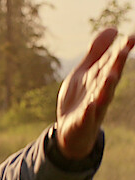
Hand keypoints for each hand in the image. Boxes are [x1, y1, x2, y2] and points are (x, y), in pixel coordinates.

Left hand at [56, 28, 134, 159]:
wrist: (70, 131)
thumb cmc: (80, 99)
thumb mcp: (84, 72)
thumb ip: (96, 52)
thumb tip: (113, 29)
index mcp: (101, 79)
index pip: (112, 62)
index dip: (120, 50)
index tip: (131, 37)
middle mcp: (100, 92)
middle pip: (110, 77)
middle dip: (116, 64)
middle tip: (124, 49)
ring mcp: (91, 108)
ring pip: (101, 96)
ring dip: (106, 86)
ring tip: (111, 75)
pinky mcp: (80, 122)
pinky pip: (85, 117)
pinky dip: (88, 111)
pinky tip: (90, 105)